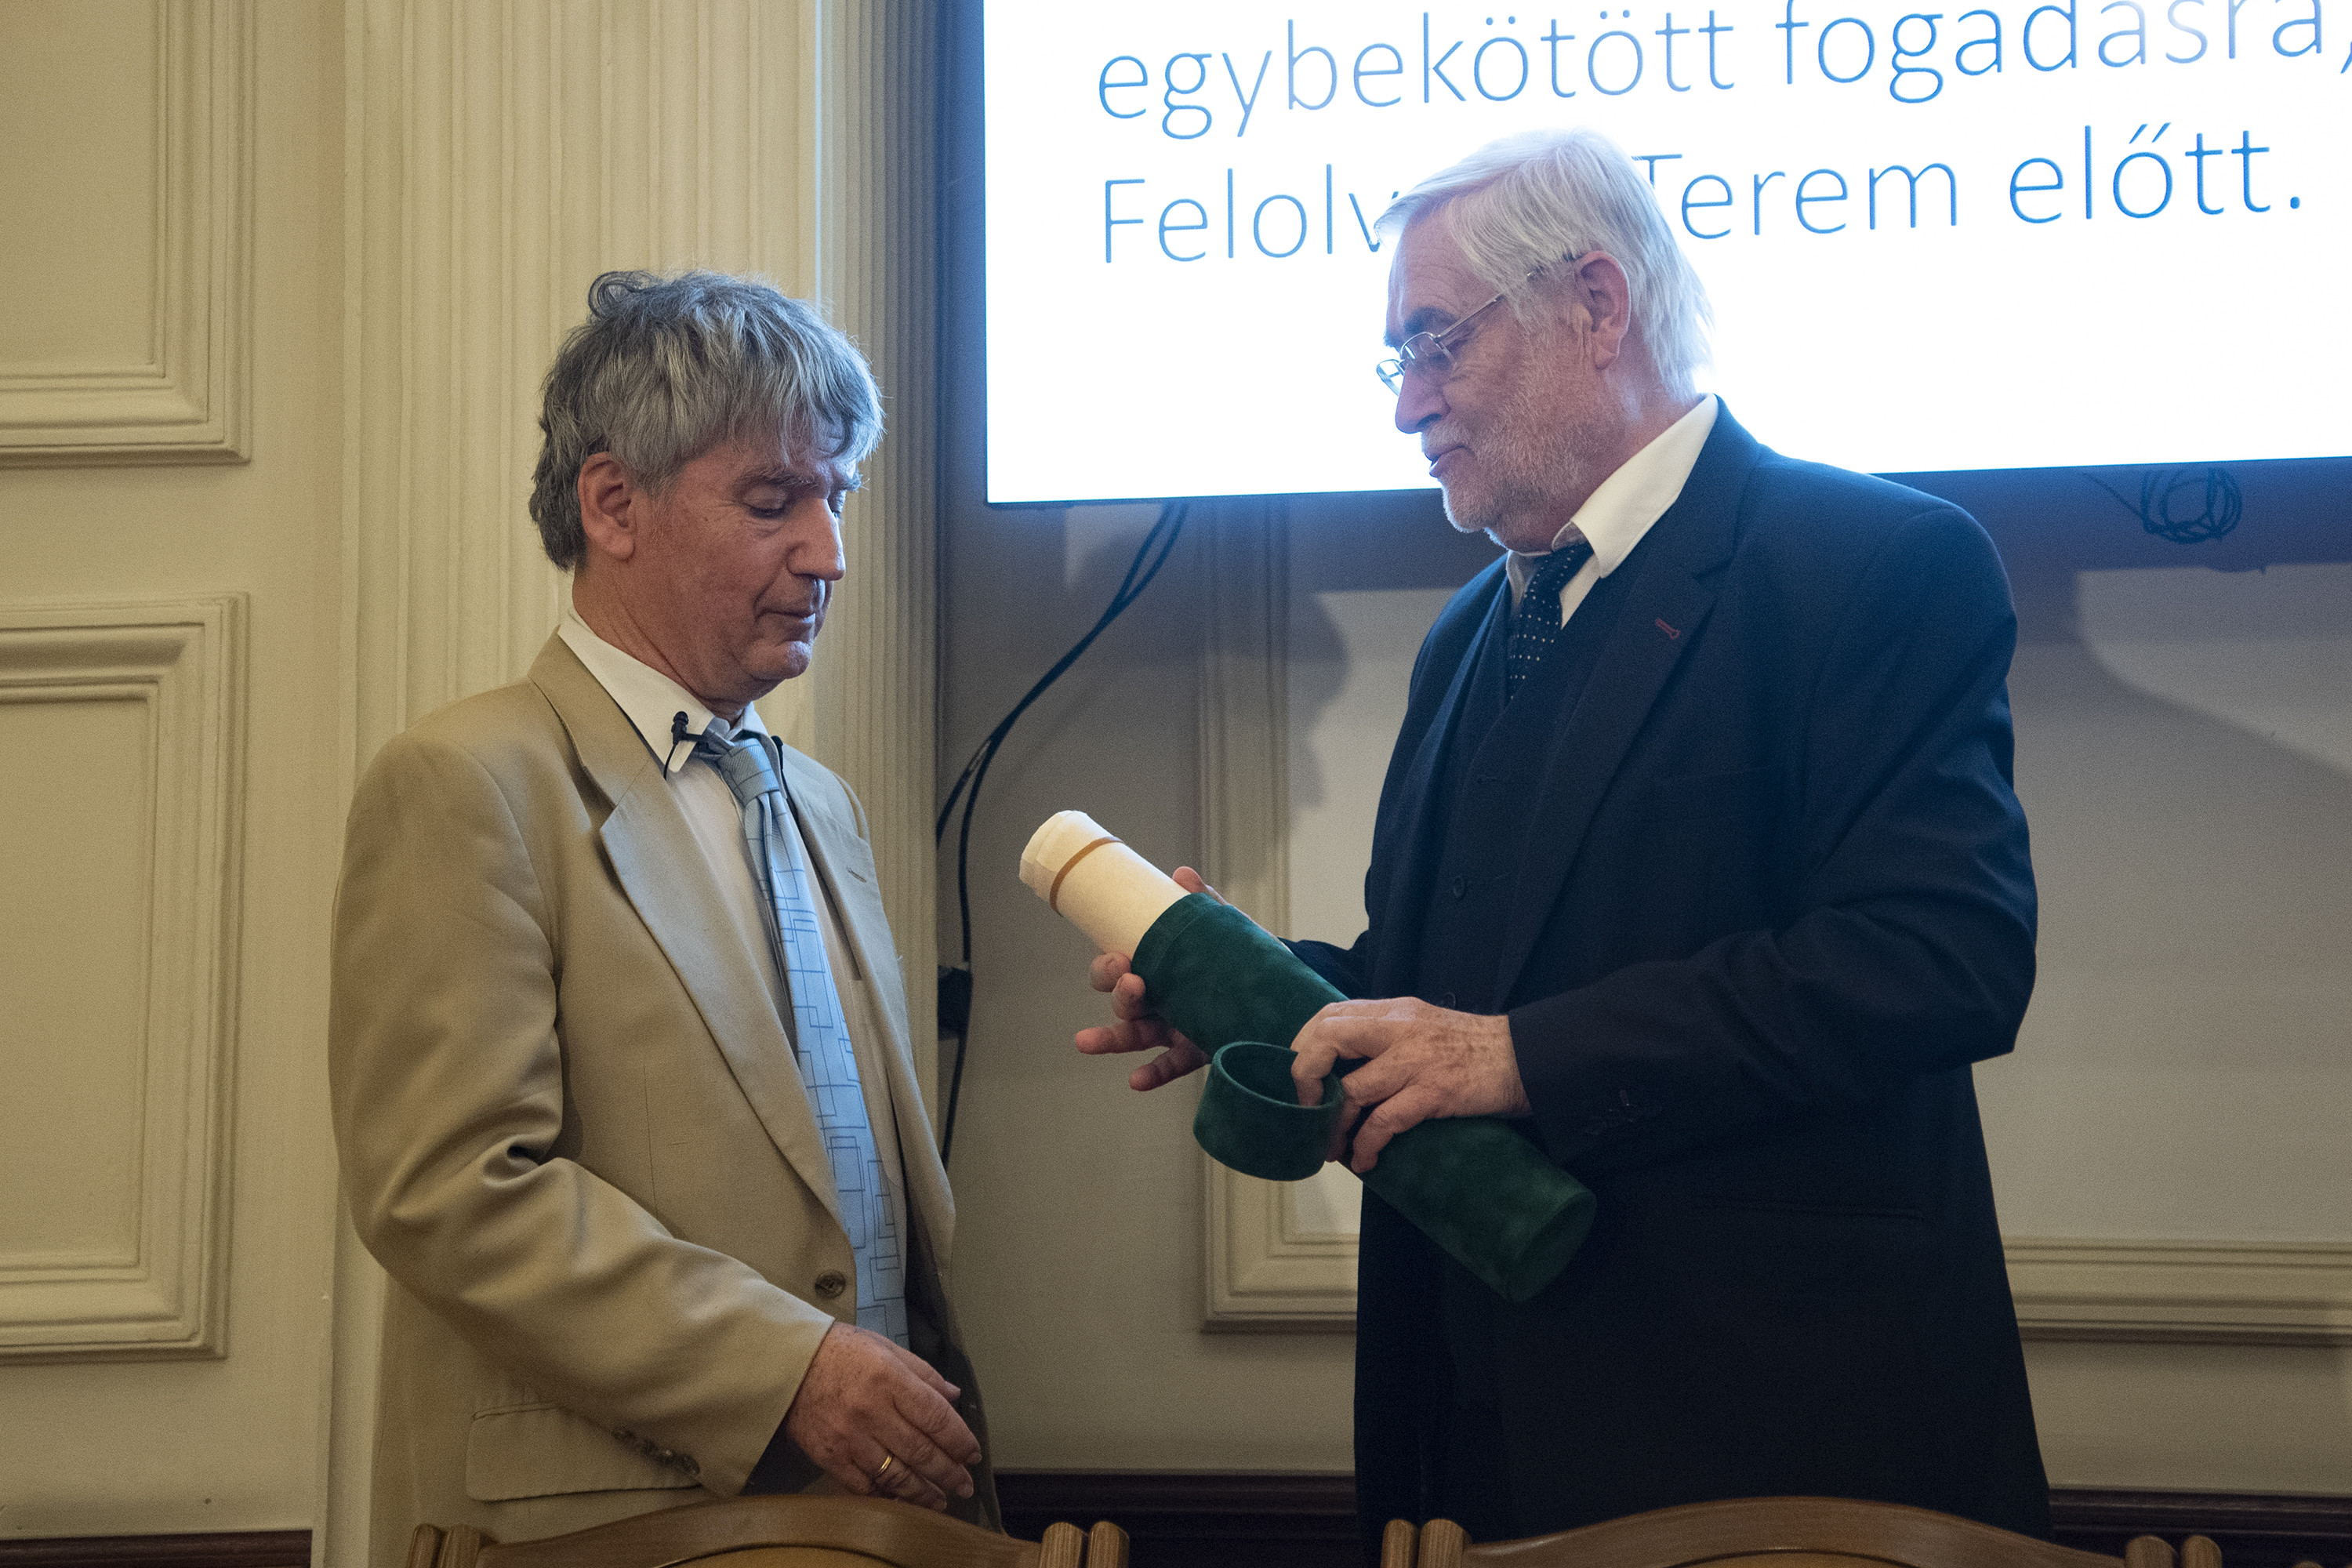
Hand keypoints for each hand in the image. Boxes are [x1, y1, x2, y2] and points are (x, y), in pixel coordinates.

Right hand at [781, 1322, 979, 1510]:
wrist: (787, 1365)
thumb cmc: (840, 1352)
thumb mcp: (886, 1348)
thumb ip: (924, 1374)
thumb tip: (954, 1396)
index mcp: (889, 1379)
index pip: (936, 1417)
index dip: (959, 1440)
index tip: (973, 1454)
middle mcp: (871, 1411)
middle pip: (920, 1451)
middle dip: (948, 1473)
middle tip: (964, 1485)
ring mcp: (849, 1437)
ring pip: (896, 1474)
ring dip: (923, 1491)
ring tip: (941, 1498)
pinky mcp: (830, 1456)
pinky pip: (864, 1484)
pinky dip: (886, 1494)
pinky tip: (901, 1498)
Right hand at [1072, 866, 1227, 1090]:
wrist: (1280, 997)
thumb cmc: (1241, 962)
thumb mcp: (1226, 932)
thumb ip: (1204, 906)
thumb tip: (1182, 875)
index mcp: (1160, 970)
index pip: (1120, 967)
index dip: (1109, 965)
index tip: (1120, 957)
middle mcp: (1159, 1001)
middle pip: (1124, 1000)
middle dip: (1118, 992)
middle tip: (1130, 982)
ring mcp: (1172, 1030)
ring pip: (1133, 1035)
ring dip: (1110, 1038)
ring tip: (1086, 1041)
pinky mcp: (1193, 1055)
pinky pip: (1168, 1068)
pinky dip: (1150, 1074)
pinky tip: (1135, 1080)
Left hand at [1289, 998, 1530, 1173]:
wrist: (1525, 1057)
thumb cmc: (1471, 1047)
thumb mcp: (1421, 1025)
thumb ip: (1384, 1036)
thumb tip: (1342, 1066)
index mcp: (1392, 1012)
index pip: (1328, 1016)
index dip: (1305, 1048)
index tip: (1304, 1081)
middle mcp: (1398, 1028)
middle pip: (1328, 1039)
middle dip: (1306, 1079)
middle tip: (1308, 1110)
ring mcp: (1415, 1060)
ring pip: (1353, 1090)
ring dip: (1334, 1126)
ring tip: (1332, 1148)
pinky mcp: (1434, 1091)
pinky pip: (1385, 1121)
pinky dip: (1366, 1145)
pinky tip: (1365, 1160)